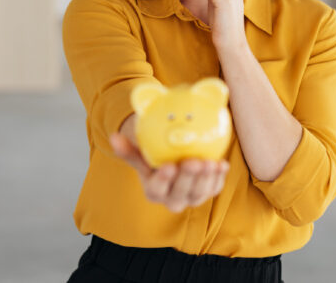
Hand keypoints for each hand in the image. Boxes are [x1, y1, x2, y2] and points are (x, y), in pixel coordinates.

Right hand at [109, 133, 229, 212]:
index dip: (163, 180)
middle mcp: (173, 199)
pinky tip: (221, 164)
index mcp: (154, 191)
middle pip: (181, 193)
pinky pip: (214, 187)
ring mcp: (192, 197)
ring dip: (206, 179)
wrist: (172, 159)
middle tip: (193, 161)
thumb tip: (114, 138)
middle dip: (188, 178)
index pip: (157, 189)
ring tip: (209, 162)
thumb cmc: (154, 156)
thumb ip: (128, 149)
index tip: (168, 166)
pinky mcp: (207, 191)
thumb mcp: (140, 153)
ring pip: (200, 193)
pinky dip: (219, 177)